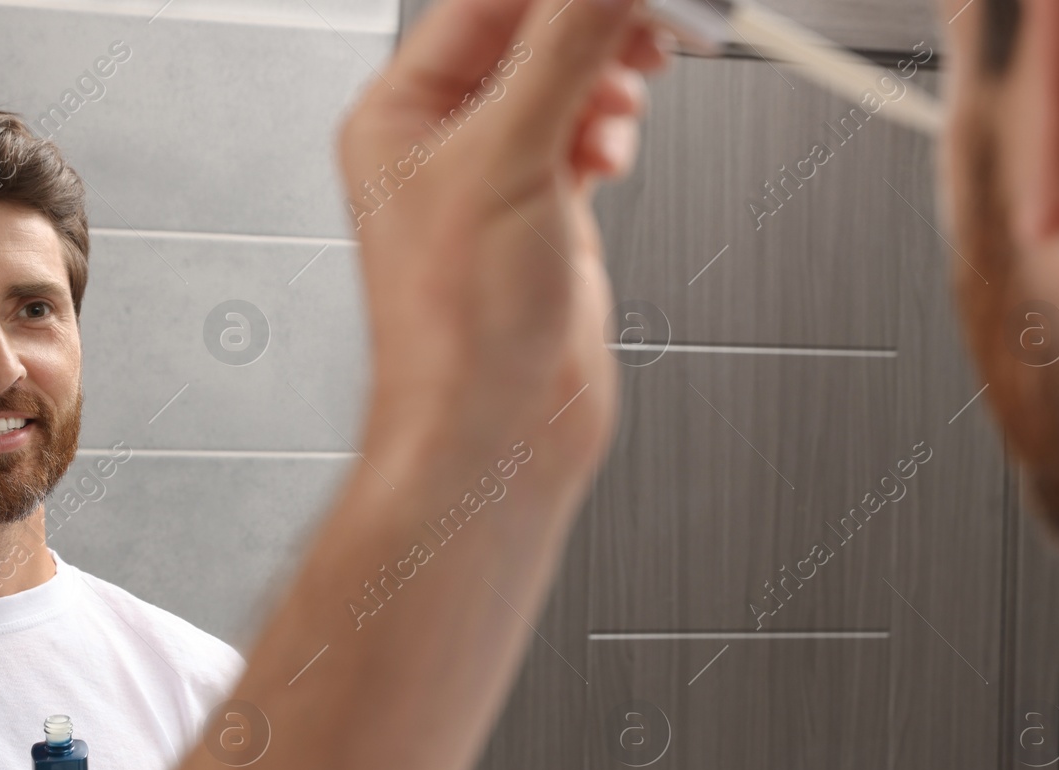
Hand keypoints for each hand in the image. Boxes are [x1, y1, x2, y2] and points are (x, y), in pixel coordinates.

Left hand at [339, 0, 669, 493]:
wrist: (495, 437)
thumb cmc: (458, 335)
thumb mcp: (510, 162)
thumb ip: (564, 51)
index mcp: (400, 113)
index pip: (487, 3)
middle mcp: (442, 142)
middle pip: (532, 36)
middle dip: (595, 25)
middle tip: (657, 22)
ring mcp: (498, 180)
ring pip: (565, 84)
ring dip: (608, 77)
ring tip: (635, 89)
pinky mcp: (545, 216)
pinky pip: (586, 136)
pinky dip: (611, 129)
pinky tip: (615, 149)